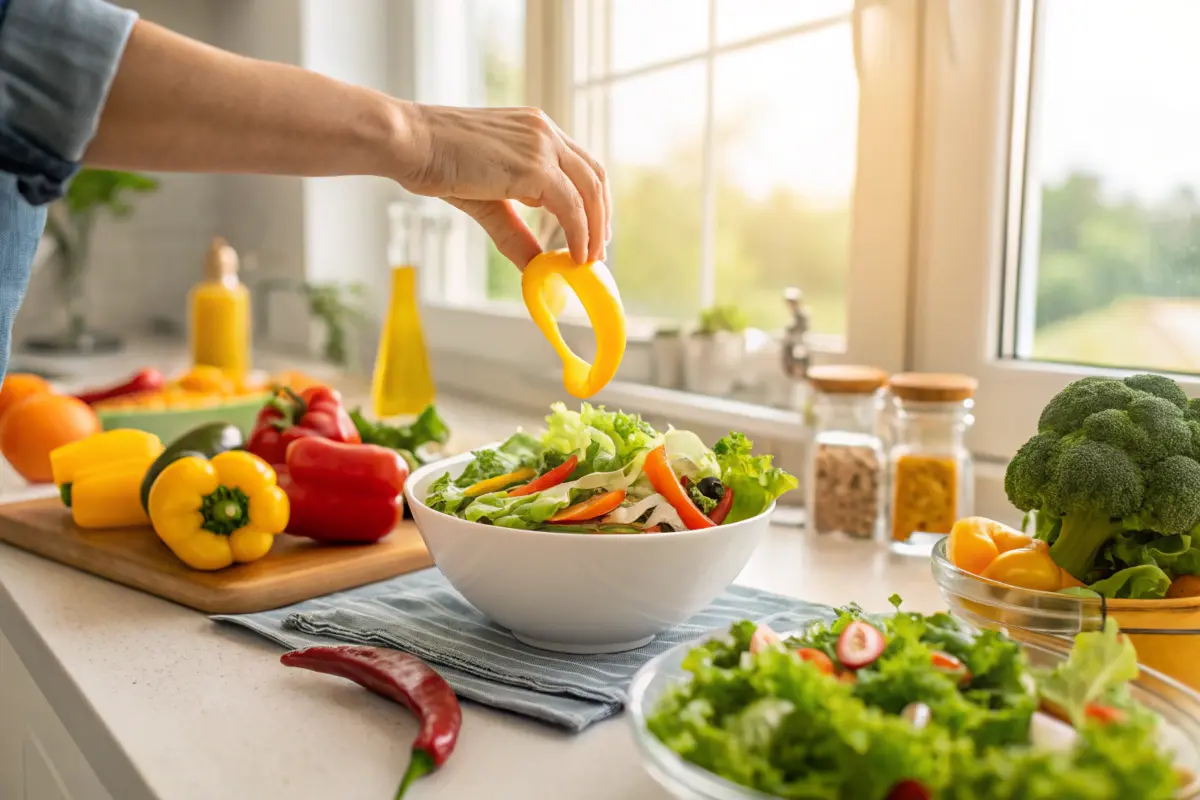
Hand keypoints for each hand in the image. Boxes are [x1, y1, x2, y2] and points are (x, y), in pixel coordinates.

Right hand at [396, 104, 610, 268]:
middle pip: (595, 176)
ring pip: (590, 190)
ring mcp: (542, 144)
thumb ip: (515, 231)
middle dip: (601, 217)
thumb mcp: (487, 201)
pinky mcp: (535, 165)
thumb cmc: (435, 163)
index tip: (592, 232)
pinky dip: (580, 233)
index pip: (580, 165)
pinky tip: (576, 256)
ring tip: (590, 259)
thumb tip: (535, 267)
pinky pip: (571, 205)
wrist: (409, 142)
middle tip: (598, 251)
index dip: (592, 201)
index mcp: (535, 130)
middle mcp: (544, 131)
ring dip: (595, 229)